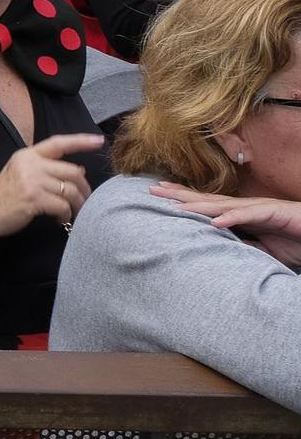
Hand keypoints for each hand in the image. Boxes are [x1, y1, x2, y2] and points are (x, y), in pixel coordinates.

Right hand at [0, 133, 103, 236]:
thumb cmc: (4, 195)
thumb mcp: (21, 173)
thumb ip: (45, 169)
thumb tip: (78, 170)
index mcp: (27, 155)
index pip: (58, 143)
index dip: (80, 141)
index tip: (98, 140)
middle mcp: (31, 164)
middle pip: (72, 171)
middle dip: (84, 188)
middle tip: (85, 201)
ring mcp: (32, 181)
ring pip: (70, 190)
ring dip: (77, 205)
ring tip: (72, 213)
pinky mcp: (34, 198)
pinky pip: (63, 206)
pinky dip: (66, 215)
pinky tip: (59, 220)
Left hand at [151, 183, 300, 266]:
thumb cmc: (294, 240)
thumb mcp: (261, 249)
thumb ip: (240, 246)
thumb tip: (216, 248)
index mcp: (240, 214)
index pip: (205, 205)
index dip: (182, 199)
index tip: (158, 196)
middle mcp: (245, 207)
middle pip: (206, 199)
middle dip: (179, 194)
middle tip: (152, 190)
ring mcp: (258, 208)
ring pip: (223, 205)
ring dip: (198, 204)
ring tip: (175, 207)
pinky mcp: (274, 213)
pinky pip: (250, 215)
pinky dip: (232, 218)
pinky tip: (215, 222)